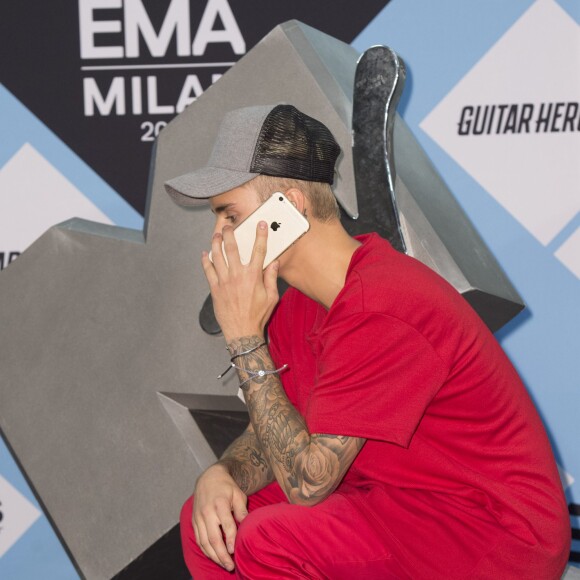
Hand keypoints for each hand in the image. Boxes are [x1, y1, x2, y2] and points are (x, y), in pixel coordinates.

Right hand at [193, 463, 248, 571]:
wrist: (208, 478)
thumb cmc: (227, 487)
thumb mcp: (238, 494)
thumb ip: (242, 510)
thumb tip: (246, 526)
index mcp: (220, 503)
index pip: (226, 525)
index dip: (231, 539)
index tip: (235, 551)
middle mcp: (207, 511)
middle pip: (213, 538)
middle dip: (222, 555)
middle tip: (231, 566)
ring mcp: (198, 517)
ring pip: (204, 542)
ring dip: (214, 556)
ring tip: (224, 565)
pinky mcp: (194, 521)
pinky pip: (198, 539)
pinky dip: (205, 550)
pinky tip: (214, 556)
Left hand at [202, 221, 278, 341]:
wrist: (242, 332)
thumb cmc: (258, 315)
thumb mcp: (272, 297)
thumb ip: (271, 278)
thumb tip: (274, 263)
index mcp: (254, 276)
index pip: (258, 251)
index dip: (260, 235)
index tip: (261, 225)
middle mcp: (237, 276)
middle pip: (232, 248)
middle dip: (230, 234)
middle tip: (228, 226)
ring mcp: (224, 282)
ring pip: (217, 256)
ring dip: (216, 243)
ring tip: (216, 235)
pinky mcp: (215, 289)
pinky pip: (208, 271)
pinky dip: (205, 260)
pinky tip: (205, 254)